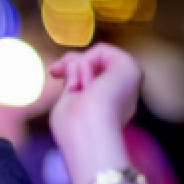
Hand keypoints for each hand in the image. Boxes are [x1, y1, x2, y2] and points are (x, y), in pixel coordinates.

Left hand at [48, 44, 142, 183]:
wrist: (89, 133)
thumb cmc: (74, 128)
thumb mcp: (67, 103)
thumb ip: (71, 84)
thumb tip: (72, 64)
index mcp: (109, 104)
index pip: (92, 77)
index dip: (71, 70)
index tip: (54, 73)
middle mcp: (121, 91)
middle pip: (95, 63)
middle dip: (72, 63)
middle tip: (56, 71)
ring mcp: (127, 78)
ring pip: (97, 57)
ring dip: (78, 67)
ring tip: (75, 87)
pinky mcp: (129, 66)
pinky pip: (102, 50)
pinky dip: (87, 60)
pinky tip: (83, 79)